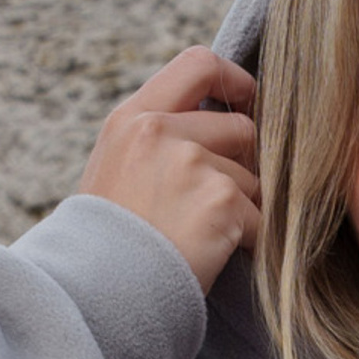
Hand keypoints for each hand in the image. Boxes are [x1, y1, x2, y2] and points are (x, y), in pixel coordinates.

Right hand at [78, 48, 260, 290]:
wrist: (98, 295)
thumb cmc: (106, 245)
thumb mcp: (114, 171)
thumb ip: (155, 140)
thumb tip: (218, 124)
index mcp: (133, 118)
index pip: (198, 63)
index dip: (235, 80)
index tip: (246, 102)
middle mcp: (160, 130)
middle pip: (240, 128)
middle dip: (242, 167)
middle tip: (220, 205)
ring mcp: (191, 163)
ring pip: (252, 179)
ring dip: (241, 212)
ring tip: (201, 240)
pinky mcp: (221, 201)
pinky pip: (260, 219)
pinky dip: (249, 243)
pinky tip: (214, 258)